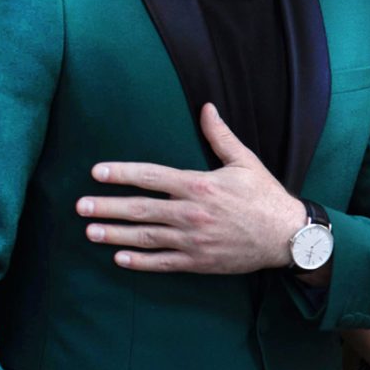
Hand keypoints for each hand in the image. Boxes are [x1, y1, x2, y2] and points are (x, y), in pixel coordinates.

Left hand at [79, 103, 304, 273]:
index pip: (151, 176)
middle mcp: (192, 213)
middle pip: (140, 209)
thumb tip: (206, 107)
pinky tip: (120, 258)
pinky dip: (140, 262)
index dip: (121, 173)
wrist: (289, 236)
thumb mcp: (246, 162)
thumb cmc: (266, 197)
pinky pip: (163, 262)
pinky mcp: (200, 261)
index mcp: (200, 185)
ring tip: (91, 232)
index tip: (97, 173)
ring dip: (115, 234)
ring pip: (146, 236)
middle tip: (80, 206)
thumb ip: (220, 136)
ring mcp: (194, 239)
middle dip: (107, 207)